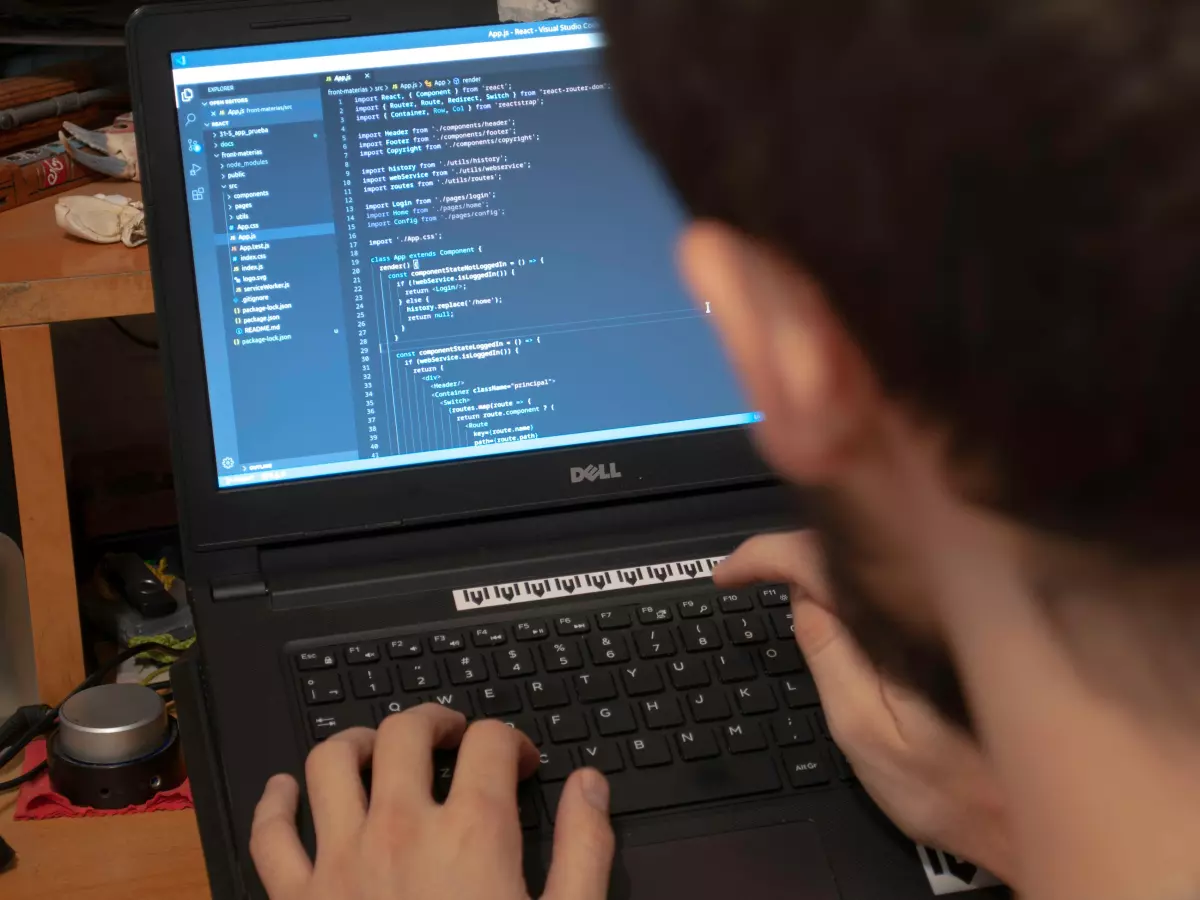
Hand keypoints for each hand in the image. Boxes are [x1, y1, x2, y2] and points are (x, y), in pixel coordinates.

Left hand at [250, 705, 614, 899]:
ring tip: (378, 747)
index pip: (489, 743)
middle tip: (453, 735)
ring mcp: (340, 864)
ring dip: (356, 741)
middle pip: (405, 733)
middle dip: (435, 720)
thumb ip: (584, 849)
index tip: (521, 761)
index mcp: (472, 836)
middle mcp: (400, 833)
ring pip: (330, 763)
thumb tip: (589, 786)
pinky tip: (285, 790)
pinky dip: (273, 802)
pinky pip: (270, 835)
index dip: (511, 739)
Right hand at [716, 532, 1016, 884]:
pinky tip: (829, 599)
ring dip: (817, 559)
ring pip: (870, 554)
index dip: (764, 555)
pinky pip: (893, 578)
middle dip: (787, 549)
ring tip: (775, 583)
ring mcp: (942, 611)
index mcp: (898, 624)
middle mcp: (925, 604)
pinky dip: (850, 577)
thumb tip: (801, 597)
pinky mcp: (953, 624)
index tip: (727, 576)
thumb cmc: (946, 788)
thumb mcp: (864, 731)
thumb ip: (831, 658)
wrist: (1025, 817)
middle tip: (744, 578)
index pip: (821, 559)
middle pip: (847, 541)